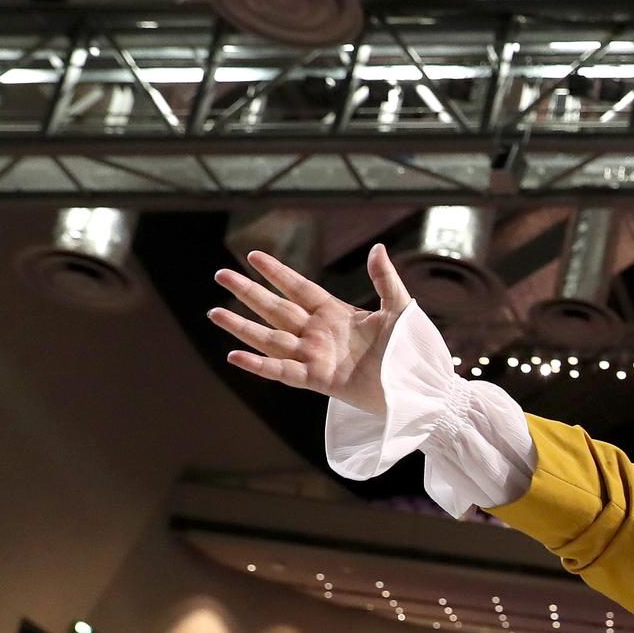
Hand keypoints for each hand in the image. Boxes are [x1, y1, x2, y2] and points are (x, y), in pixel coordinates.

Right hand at [206, 244, 415, 416]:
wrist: (420, 385)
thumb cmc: (410, 349)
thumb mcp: (400, 308)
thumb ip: (385, 279)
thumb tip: (377, 248)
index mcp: (335, 314)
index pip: (298, 288)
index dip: (277, 272)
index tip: (252, 255)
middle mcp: (319, 334)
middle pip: (276, 309)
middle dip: (248, 292)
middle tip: (220, 274)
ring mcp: (316, 357)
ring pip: (271, 339)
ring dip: (242, 327)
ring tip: (213, 313)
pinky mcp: (319, 380)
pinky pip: (283, 372)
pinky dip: (259, 365)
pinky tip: (233, 356)